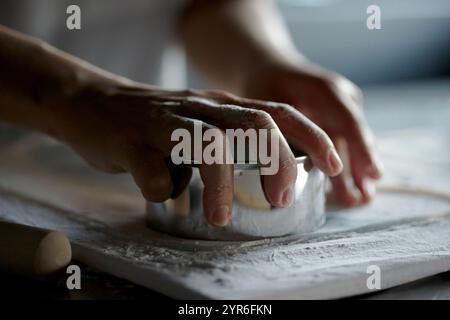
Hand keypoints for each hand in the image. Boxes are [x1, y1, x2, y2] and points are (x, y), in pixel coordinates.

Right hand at [53, 80, 342, 225]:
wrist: (93, 103)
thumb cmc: (156, 124)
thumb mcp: (201, 125)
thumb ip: (231, 143)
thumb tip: (269, 181)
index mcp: (221, 106)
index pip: (279, 112)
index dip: (312, 135)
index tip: (334, 163)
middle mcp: (200, 108)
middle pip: (255, 124)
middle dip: (278, 161)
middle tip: (281, 198)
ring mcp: (166, 121)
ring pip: (208, 144)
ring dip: (220, 183)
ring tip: (220, 215)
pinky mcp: (132, 140)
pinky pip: (151, 169)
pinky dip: (160, 188)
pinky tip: (158, 193)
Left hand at [242, 59, 382, 205]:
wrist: (270, 68)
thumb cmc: (266, 86)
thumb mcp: (267, 105)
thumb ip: (279, 132)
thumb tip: (289, 170)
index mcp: (325, 90)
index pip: (348, 121)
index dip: (360, 149)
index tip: (372, 174)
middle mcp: (341, 97)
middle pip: (355, 136)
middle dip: (361, 168)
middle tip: (364, 198)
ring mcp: (343, 106)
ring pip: (352, 142)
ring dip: (356, 170)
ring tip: (360, 199)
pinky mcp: (338, 118)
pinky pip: (345, 142)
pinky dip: (347, 164)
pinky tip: (350, 187)